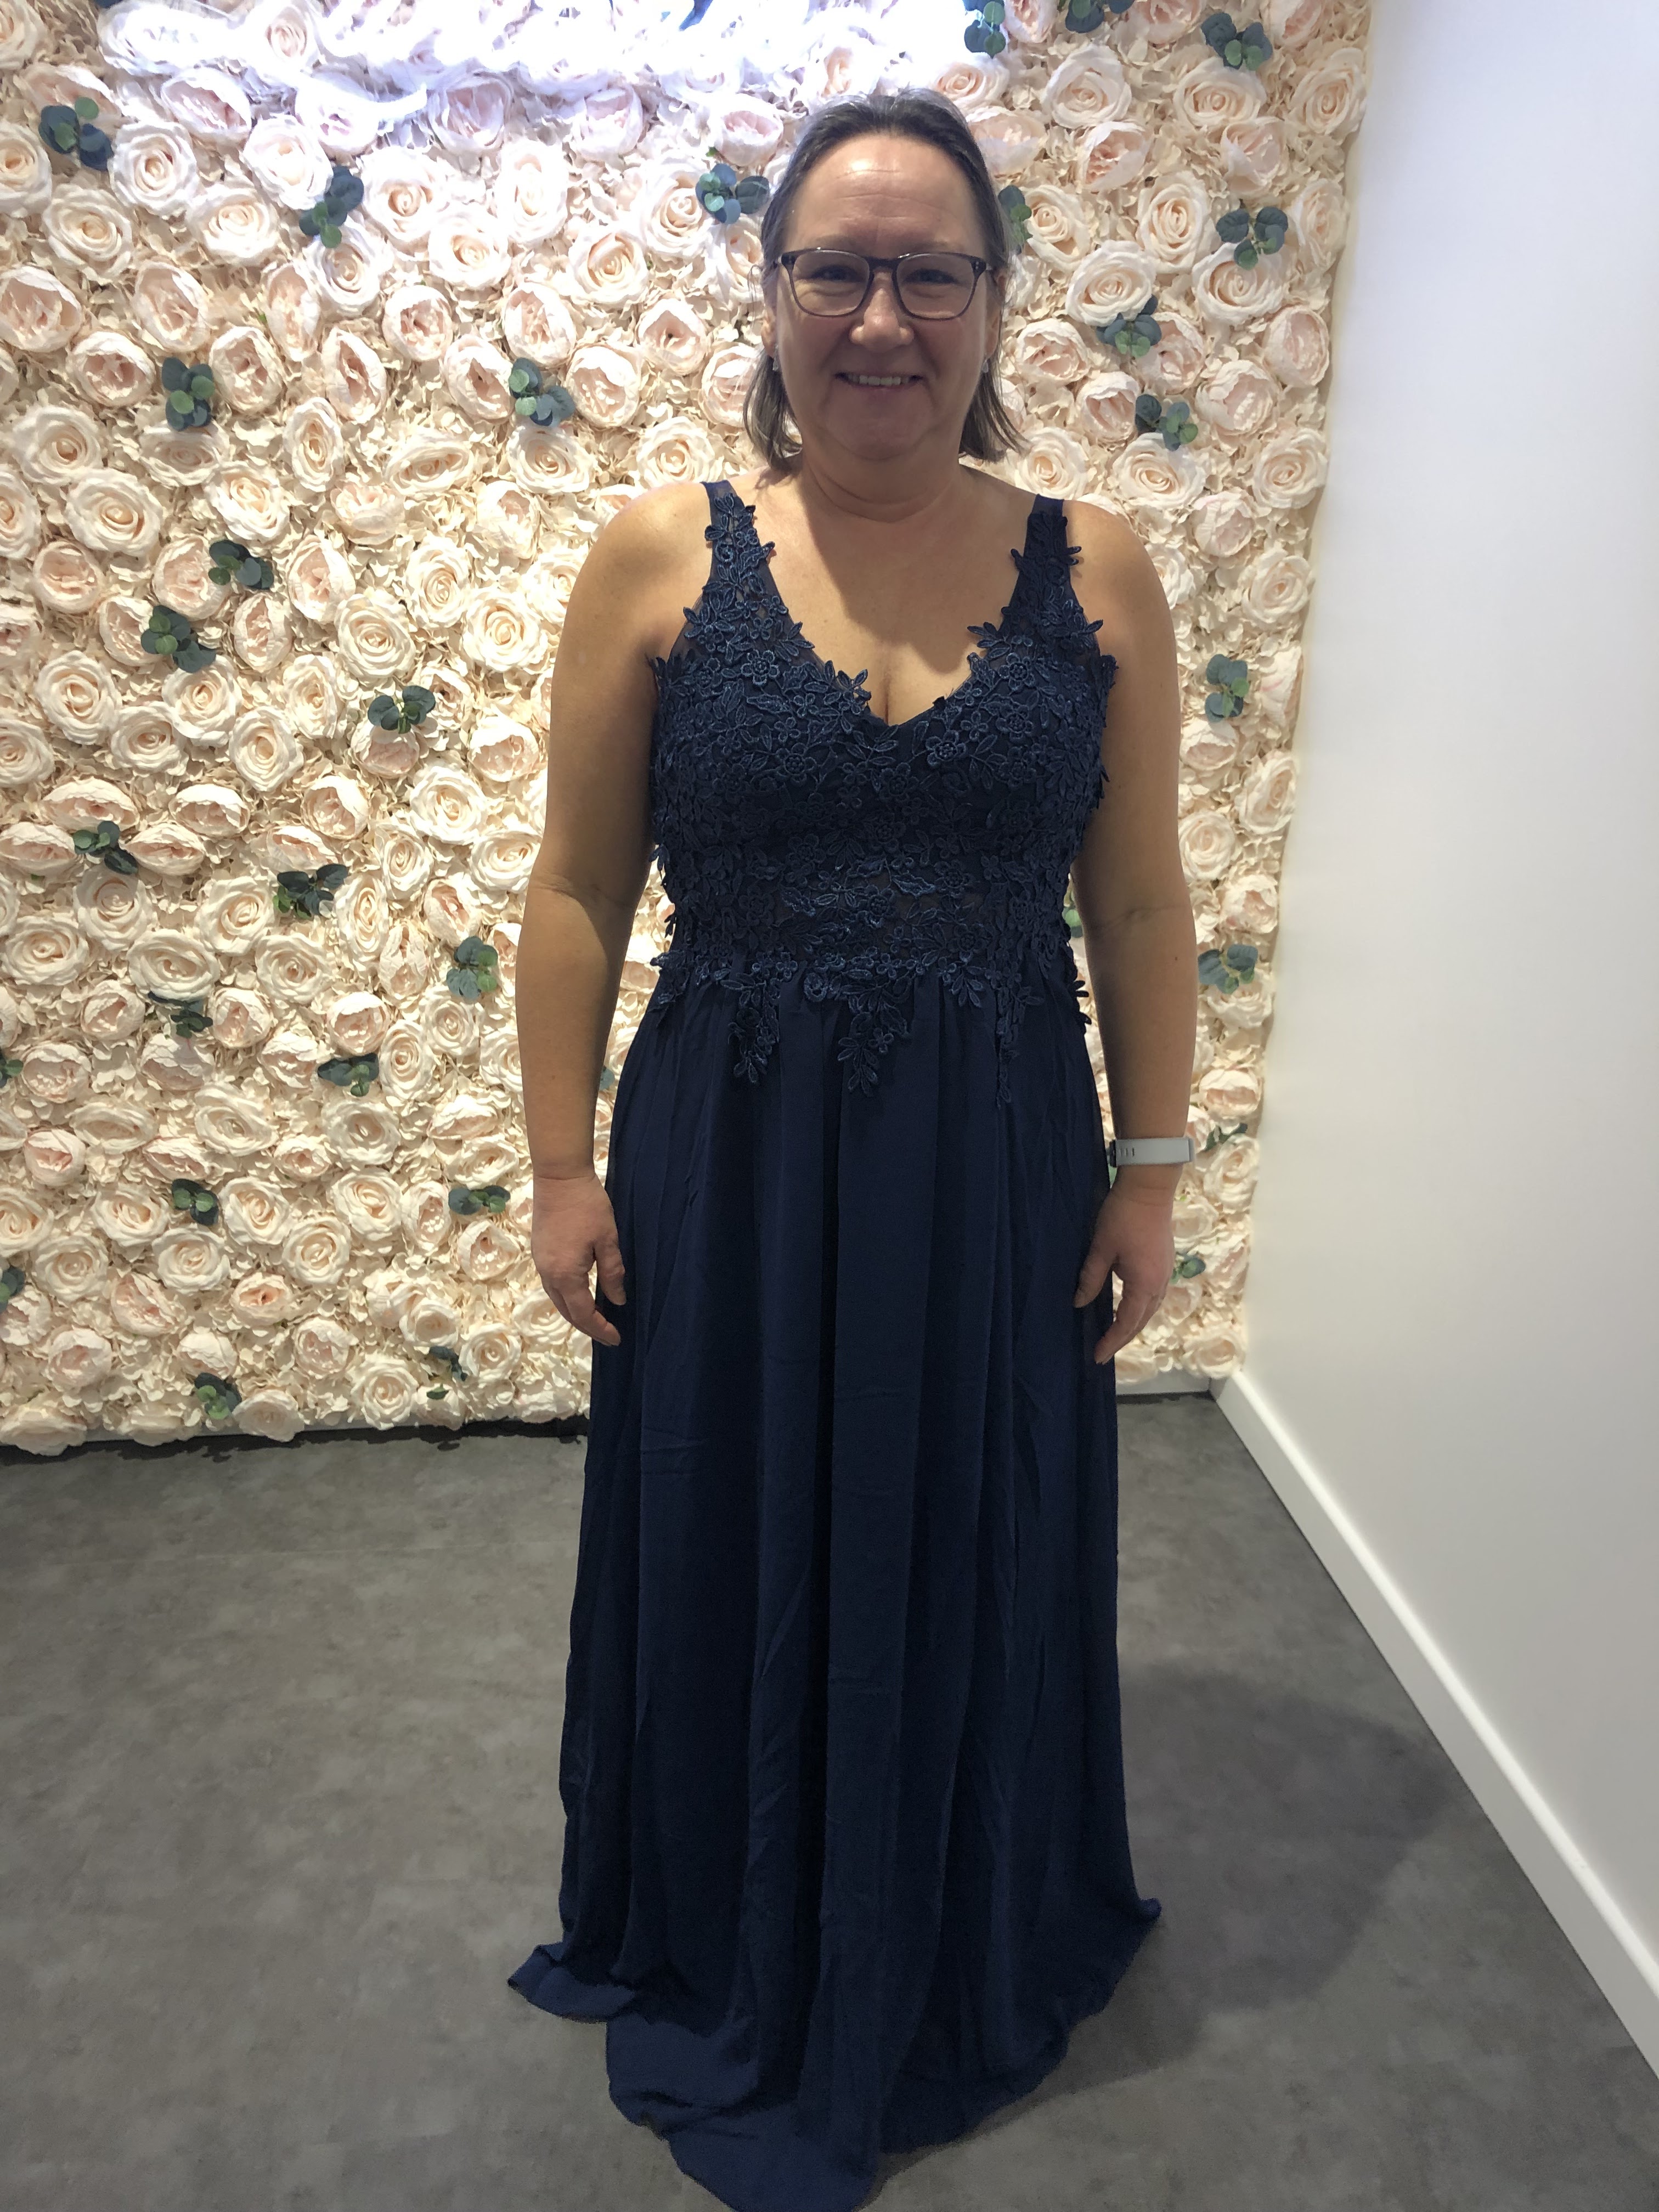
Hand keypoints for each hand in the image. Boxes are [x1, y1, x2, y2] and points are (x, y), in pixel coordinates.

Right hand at [531, 1166, 625, 1347]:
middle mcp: (548, 1274)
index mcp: (566, 1275)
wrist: (559, 1178)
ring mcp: (540, 1263)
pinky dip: (566, 1297)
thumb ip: (612, 1273)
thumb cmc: (588, 1207)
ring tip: (595, 1319)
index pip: (584, 1314)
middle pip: (566, 1312)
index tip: (616, 1338)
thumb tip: (617, 1301)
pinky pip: (552, 1285)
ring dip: (575, 1313)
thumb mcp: (607, 1240)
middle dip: (587, 1326)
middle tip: (607, 1334)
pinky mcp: (539, 1252)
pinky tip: (579, 1295)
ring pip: (557, 1299)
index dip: (600, 1329)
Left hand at [1073, 1180, 1175, 1365]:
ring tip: (1115, 1335)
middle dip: (1122, 1338)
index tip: (1097, 1356)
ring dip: (1133, 1325)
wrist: (1150, 1187)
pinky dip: (1140, 1309)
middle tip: (1102, 1351)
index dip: (1111, 1342)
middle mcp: (1159, 1284)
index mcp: (1143, 1284)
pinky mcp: (1164, 1262)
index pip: (1126, 1323)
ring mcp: (1165, 1273)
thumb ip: (1091, 1279)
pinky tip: (1129, 1308)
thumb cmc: (1123, 1216)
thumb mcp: (1101, 1249)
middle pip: (1141, 1321)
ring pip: (1150, 1310)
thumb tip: (1079, 1304)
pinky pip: (1154, 1296)